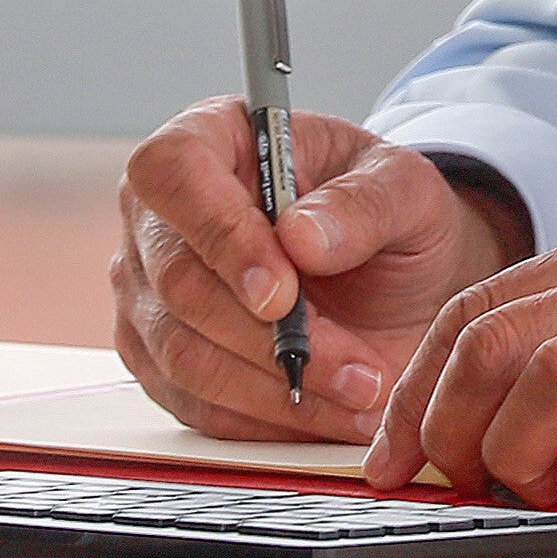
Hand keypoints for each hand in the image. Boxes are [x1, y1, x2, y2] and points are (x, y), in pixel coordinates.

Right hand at [112, 103, 535, 440]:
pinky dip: (265, 419)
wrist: (395, 280)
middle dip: (268, 337)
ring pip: (182, 353)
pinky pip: (194, 404)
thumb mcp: (407, 190)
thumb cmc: (388, 214)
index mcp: (211, 137)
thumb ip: (365, 203)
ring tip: (360, 392)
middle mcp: (162, 214)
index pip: (173, 172)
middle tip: (354, 365)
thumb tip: (302, 236)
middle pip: (175, 279)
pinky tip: (328, 412)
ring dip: (275, 388)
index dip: (219, 234)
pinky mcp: (160, 360)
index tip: (282, 292)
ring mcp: (150, 291)